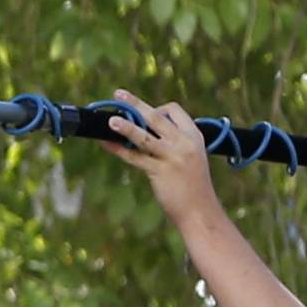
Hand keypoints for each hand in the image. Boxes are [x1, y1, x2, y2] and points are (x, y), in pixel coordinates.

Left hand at [99, 89, 222, 229]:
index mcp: (193, 136)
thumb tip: (149, 135)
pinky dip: (119, 150)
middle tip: (118, 94)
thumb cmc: (194, 188)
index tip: (146, 115)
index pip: (174, 110)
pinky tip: (106, 144)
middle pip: (156, 116)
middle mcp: (183, 143)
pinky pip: (134, 157)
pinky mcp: (159, 172)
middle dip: (135, 103)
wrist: (200, 212)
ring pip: (143, 135)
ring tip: (110, 120)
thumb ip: (176, 145)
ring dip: (126, 126)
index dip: (157, 109)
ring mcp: (171, 157)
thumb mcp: (192, 159)